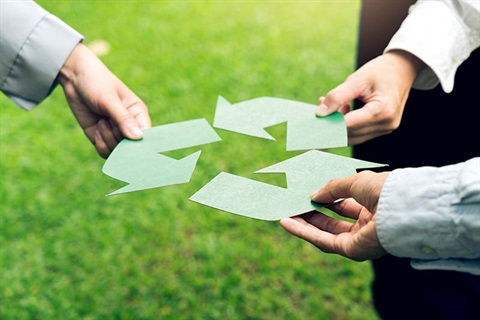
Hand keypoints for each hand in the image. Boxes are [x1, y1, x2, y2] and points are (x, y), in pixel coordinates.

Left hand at [57, 43, 150, 157]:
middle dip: (119, 139)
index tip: (130, 141)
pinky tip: (96, 130)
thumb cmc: (96, 83)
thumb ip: (123, 119)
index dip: (141, 142)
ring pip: (118, 151)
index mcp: (138, 113)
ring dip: (108, 140)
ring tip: (100, 123)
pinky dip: (100, 144)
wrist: (74, 78)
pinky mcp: (102, 137)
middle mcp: (130, 125)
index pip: (147, 134)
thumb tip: (139, 137)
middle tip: (108, 122)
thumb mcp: (109, 99)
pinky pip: (105, 151)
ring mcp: (115, 132)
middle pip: (131, 146)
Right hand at [280, 171, 389, 260]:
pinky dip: (304, 232)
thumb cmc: (384, 190)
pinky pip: (322, 240)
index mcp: (373, 207)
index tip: (308, 194)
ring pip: (325, 233)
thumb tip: (313, 195)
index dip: (326, 199)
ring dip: (305, 223)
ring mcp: (359, 240)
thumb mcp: (354, 182)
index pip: (345, 205)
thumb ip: (332, 188)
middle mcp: (367, 225)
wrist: (401, 207)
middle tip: (294, 205)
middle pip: (333, 222)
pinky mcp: (351, 250)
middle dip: (313, 213)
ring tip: (286, 214)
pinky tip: (288, 222)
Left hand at [316, 50, 423, 144]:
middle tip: (318, 109)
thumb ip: (337, 96)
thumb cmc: (381, 71)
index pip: (348, 125)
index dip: (329, 125)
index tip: (312, 123)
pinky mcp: (381, 129)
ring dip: (337, 125)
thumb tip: (319, 113)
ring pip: (352, 136)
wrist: (402, 69)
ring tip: (329, 104)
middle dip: (331, 124)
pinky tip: (342, 109)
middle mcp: (386, 124)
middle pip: (349, 134)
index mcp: (383, 110)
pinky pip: (359, 133)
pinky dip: (346, 125)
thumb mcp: (357, 79)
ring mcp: (385, 129)